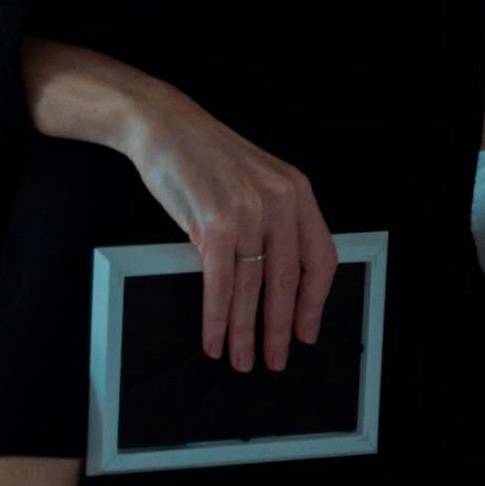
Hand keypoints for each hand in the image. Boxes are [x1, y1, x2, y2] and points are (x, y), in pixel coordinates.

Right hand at [124, 89, 338, 373]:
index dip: (315, 302)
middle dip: (280, 328)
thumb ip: (270, 224)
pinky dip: (216, 317)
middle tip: (275, 359)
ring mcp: (249, 210)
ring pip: (253, 288)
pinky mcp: (216, 221)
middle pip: (289, 280)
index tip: (307, 331)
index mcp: (296, 192)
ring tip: (242, 358)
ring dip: (245, 331)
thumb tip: (273, 286)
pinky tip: (214, 337)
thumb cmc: (204, 158)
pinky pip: (221, 283)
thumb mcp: (253, 184)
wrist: (162, 126)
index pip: (321, 258)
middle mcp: (279, 200)